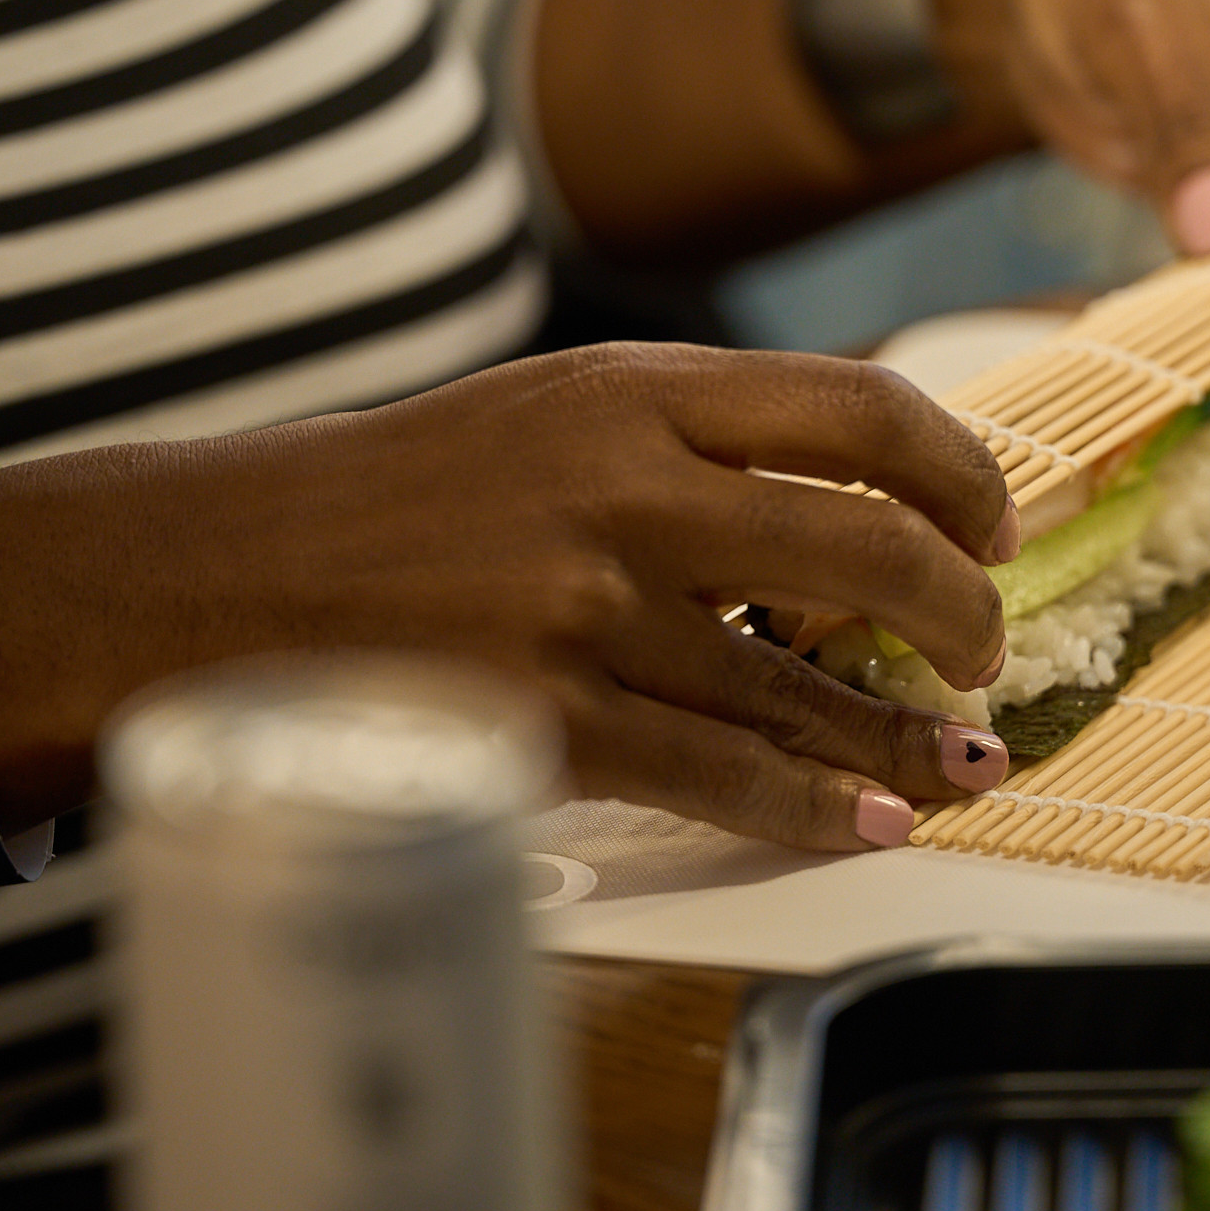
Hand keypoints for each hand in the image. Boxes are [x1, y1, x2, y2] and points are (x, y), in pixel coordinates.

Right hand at [0, 344, 1015, 851]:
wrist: (216, 575)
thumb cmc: (394, 499)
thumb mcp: (551, 415)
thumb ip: (693, 443)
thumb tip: (854, 506)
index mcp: (637, 388)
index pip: (864, 410)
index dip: (962, 474)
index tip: (992, 526)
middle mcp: (627, 486)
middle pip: (874, 547)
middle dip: (964, 612)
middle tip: (983, 651)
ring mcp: (589, 609)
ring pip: (811, 686)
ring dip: (909, 736)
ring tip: (965, 761)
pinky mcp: (549, 722)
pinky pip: (728, 776)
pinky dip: (818, 807)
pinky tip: (870, 821)